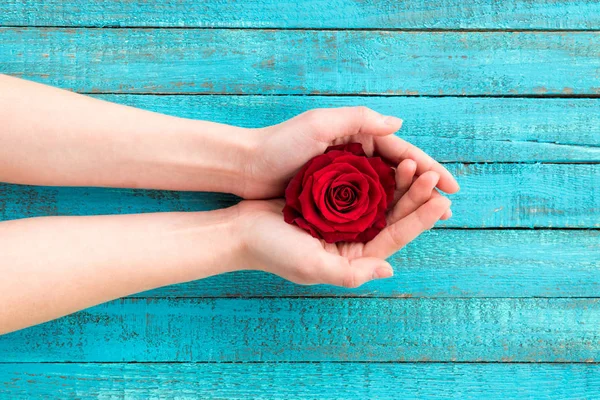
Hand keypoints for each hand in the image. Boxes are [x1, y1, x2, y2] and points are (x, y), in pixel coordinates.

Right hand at [233, 163, 450, 287]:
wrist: (240, 230)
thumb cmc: (273, 251)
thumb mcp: (312, 267)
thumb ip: (351, 273)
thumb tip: (389, 270)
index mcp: (353, 256)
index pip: (395, 237)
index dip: (419, 219)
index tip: (441, 201)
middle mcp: (352, 239)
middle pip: (392, 216)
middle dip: (414, 196)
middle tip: (432, 175)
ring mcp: (341, 220)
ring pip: (379, 200)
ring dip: (397, 183)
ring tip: (413, 163)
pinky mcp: (329, 202)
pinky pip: (359, 187)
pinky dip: (374, 176)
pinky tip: (385, 160)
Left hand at [243, 107, 459, 203]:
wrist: (247, 167)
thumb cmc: (279, 144)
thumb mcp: (319, 124)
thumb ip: (359, 120)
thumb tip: (399, 124)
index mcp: (356, 135)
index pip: (401, 151)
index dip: (428, 168)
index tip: (451, 186)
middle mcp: (354, 154)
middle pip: (398, 172)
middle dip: (424, 188)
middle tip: (448, 208)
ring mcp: (343, 175)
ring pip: (385, 189)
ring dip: (408, 202)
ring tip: (430, 218)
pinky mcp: (331, 193)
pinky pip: (365, 202)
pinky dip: (383, 210)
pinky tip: (397, 223)